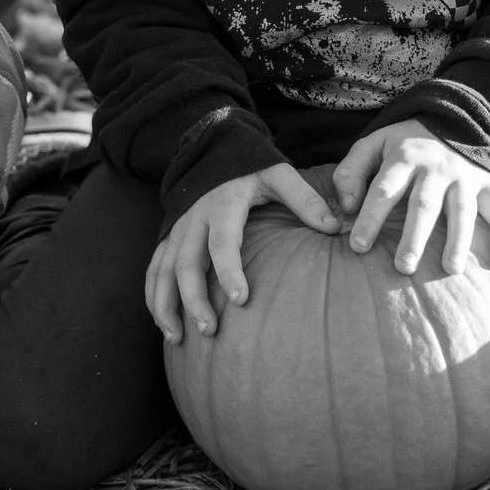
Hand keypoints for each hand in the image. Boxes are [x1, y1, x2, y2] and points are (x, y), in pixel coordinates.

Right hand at [147, 164, 340, 343]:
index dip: (229, 271)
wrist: (215, 151)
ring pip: (163, 271)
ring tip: (177, 338)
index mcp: (222, 205)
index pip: (222, 242)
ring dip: (166, 305)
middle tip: (209, 330)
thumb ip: (306, 199)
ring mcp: (177, 230)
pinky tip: (164, 324)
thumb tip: (336, 228)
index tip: (240, 299)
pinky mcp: (168, 238)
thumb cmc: (253, 168)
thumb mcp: (280, 174)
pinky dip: (153, 297)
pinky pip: (154, 270)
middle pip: (187, 264)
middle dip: (194, 299)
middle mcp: (194, 219)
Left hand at [330, 121, 489, 277]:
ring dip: (458, 240)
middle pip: (424, 205)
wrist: (451, 120)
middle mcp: (436, 167)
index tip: (358, 246)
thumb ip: (351, 172)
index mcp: (404, 157)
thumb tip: (346, 208)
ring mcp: (465, 176)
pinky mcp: (488, 184)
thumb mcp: (373, 145)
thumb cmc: (403, 144)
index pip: (384, 190)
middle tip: (403, 267)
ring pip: (462, 210)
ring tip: (451, 270)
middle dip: (414, 237)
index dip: (370, 218)